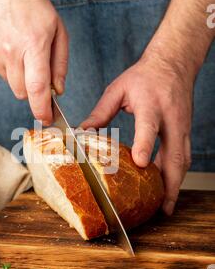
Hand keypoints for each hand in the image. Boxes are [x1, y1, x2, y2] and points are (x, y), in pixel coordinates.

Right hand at [0, 0, 67, 124]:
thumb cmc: (34, 7)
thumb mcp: (59, 31)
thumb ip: (60, 65)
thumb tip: (58, 91)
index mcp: (33, 45)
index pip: (37, 88)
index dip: (42, 109)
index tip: (46, 120)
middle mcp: (11, 51)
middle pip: (22, 92)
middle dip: (32, 90)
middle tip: (37, 73)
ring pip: (11, 85)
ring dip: (20, 78)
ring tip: (22, 53)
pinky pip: (0, 74)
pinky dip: (8, 69)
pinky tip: (10, 49)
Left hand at [81, 51, 193, 214]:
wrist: (173, 63)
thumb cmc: (144, 76)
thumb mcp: (118, 89)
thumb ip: (100, 112)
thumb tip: (83, 132)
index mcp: (151, 104)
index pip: (149, 127)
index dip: (146, 145)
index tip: (140, 163)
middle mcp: (170, 118)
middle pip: (175, 154)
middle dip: (169, 182)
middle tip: (162, 205)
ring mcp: (181, 126)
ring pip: (183, 159)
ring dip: (175, 183)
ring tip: (166, 205)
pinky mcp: (185, 131)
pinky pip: (184, 156)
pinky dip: (178, 174)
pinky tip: (169, 187)